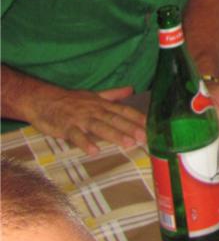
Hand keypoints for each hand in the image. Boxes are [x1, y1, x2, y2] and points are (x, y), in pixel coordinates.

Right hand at [24, 86, 146, 155]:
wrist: (43, 99)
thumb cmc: (71, 100)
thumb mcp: (94, 95)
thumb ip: (113, 95)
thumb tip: (131, 89)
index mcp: (102, 104)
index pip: (124, 111)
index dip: (138, 118)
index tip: (153, 125)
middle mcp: (94, 110)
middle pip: (115, 119)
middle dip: (131, 128)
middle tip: (145, 138)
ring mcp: (80, 118)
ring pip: (99, 126)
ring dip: (114, 135)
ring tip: (127, 144)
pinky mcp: (66, 127)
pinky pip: (76, 136)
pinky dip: (85, 143)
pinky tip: (94, 151)